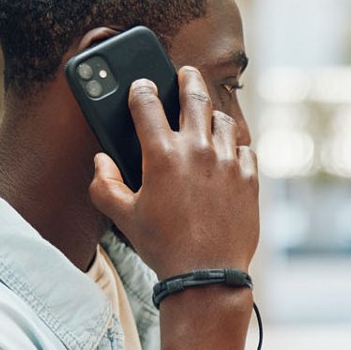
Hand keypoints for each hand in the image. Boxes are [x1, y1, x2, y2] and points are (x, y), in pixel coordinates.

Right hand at [88, 66, 258, 278]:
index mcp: (161, 155)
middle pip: (194, 95)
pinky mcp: (249, 178)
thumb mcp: (123, 218)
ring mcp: (227, 162)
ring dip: (212, 115)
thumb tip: (101, 161)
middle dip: (186, 79)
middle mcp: (197, 150)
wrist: (207, 276)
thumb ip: (104, 185)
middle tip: (185, 73)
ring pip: (223, 120)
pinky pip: (244, 148)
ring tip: (206, 117)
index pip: (146, 103)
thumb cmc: (163, 247)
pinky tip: (227, 153)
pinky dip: (235, 146)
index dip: (140, 89)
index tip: (141, 86)